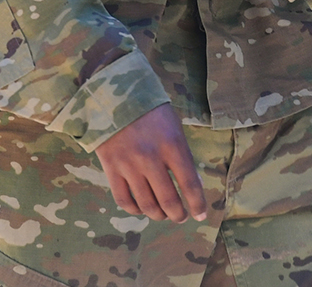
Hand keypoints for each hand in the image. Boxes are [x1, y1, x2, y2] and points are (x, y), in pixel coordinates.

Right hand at [94, 103, 206, 221]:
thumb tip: (193, 185)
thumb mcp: (174, 128)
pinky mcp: (111, 168)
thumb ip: (183, 156)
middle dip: (178, 215)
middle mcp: (151, 158)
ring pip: (147, 205)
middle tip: (181, 217)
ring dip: (158, 215)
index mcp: (172, 145)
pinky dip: (135, 209)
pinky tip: (141, 207)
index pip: (190, 184)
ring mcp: (129, 165)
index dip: (198, 204)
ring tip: (163, 214)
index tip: (200, 215)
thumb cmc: (151, 112)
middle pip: (168, 200)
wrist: (115, 95)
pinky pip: (124, 200)